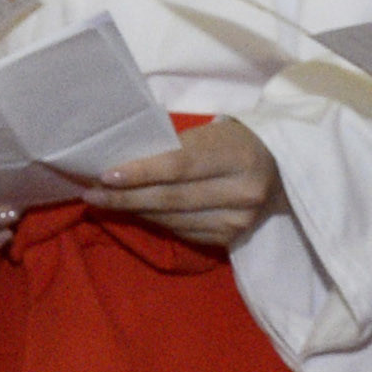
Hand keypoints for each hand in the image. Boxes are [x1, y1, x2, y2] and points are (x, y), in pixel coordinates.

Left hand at [85, 115, 280, 250]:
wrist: (281, 167)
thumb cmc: (232, 141)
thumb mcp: (210, 133)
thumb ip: (174, 148)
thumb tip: (121, 162)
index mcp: (236, 156)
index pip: (179, 166)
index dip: (140, 172)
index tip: (105, 174)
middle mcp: (242, 192)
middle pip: (171, 198)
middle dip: (125, 196)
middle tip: (91, 192)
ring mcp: (239, 220)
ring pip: (173, 220)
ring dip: (135, 210)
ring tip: (104, 200)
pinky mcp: (232, 238)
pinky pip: (183, 232)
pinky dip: (155, 221)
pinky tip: (136, 211)